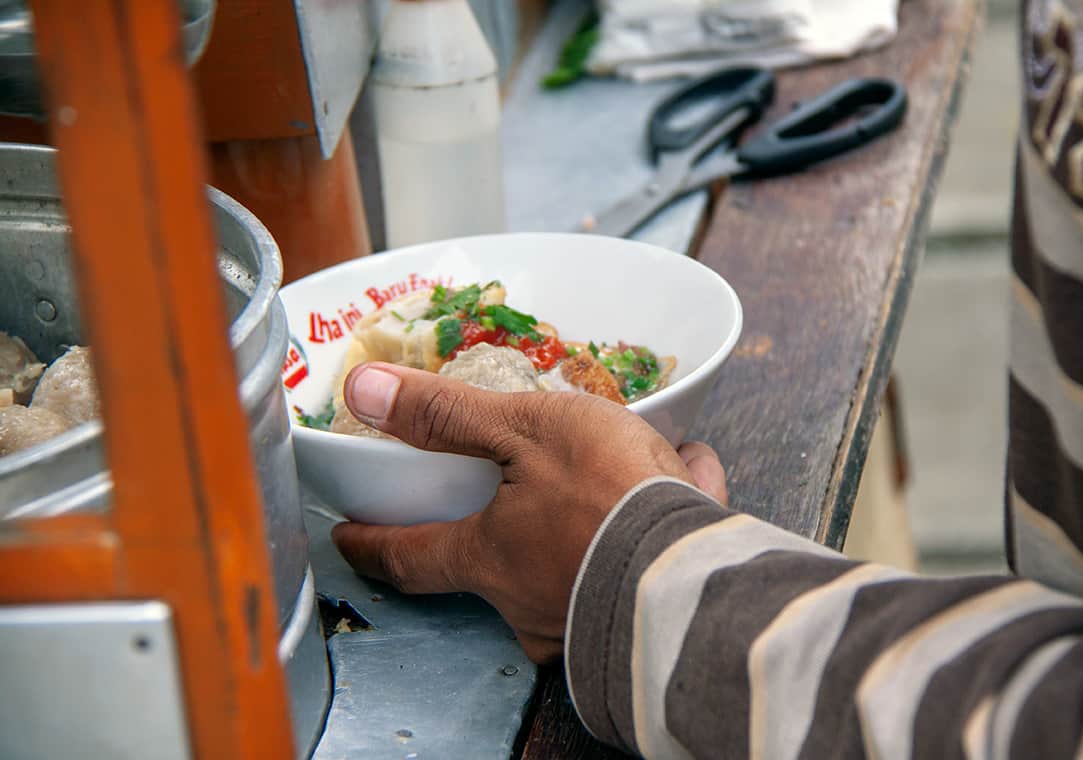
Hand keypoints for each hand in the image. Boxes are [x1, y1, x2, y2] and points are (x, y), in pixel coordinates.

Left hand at [331, 362, 727, 661]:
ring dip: (594, 518)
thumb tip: (364, 392)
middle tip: (510, 497)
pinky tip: (690, 486)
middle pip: (495, 565)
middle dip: (502, 529)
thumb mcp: (524, 431)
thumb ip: (448, 414)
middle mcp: (529, 601)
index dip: (372, 545)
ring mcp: (586, 616)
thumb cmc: (607, 496)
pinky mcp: (645, 612)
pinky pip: (639, 559)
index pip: (407, 557)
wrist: (701, 570)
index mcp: (490, 557)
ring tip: (629, 473)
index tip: (348, 540)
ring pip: (577, 560)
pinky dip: (654, 521)